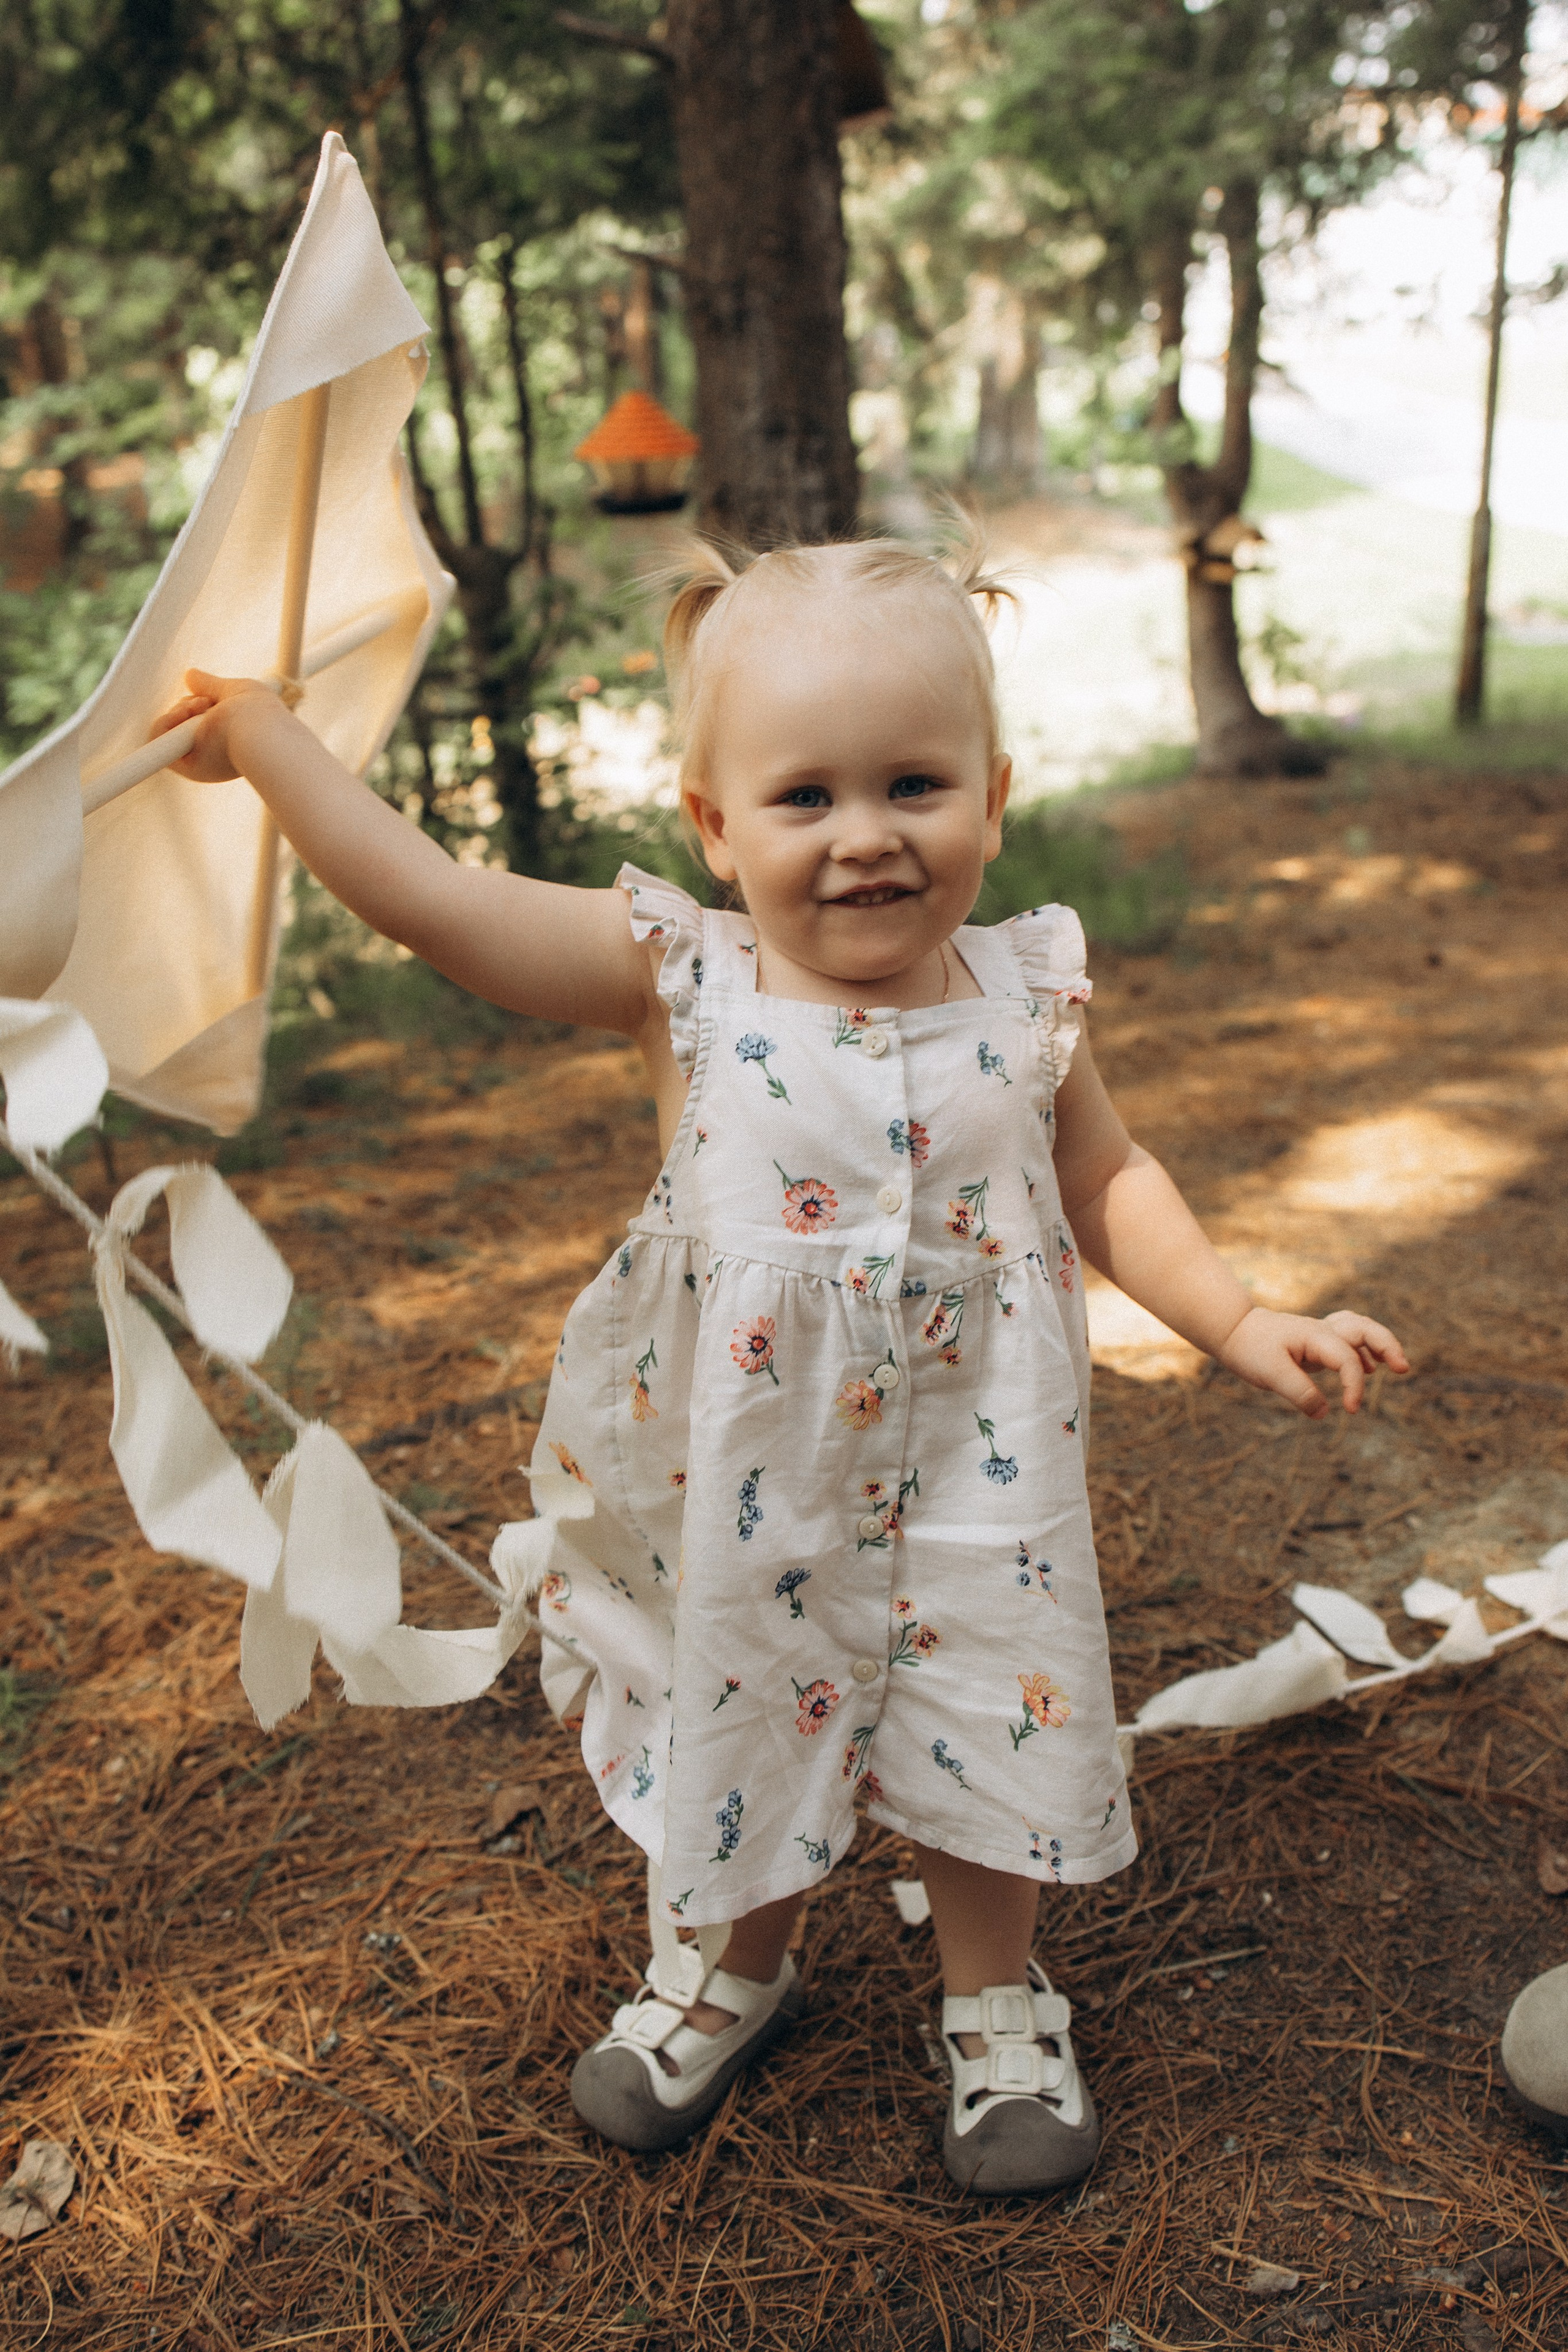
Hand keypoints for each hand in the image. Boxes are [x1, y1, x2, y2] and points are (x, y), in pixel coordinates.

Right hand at [146, 668, 278, 782]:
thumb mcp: (233, 690)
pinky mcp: (186, 767)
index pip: (200, 721)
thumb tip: (190, 675)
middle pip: (183, 723)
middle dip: (188, 704)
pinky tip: (185, 713)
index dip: (198, 705)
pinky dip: (164, 724)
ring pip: (169, 730)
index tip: (206, 700)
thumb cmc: (258, 711)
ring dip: (180, 711)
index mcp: (228, 738)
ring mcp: (201, 761)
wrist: (259, 731)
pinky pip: (157, 741)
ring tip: (203, 706)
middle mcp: (214, 754)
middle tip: (206, 702)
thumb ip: (210, 685)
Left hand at [1215, 1306, 1409, 1418]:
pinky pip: (1349, 1339)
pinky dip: (1364, 1350)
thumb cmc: (1251, 1349)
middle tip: (1403, 1368)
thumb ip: (1299, 1393)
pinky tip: (1369, 1368)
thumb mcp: (1271, 1374)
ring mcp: (1321, 1334)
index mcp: (1315, 1336)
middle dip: (1387, 1345)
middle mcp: (1323, 1331)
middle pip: (1364, 1329)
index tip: (1350, 1410)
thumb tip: (1324, 1412)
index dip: (1353, 1386)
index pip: (1347, 1360)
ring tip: (1396, 1366)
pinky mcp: (1318, 1341)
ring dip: (1380, 1344)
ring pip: (1360, 1329)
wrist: (1235, 1331)